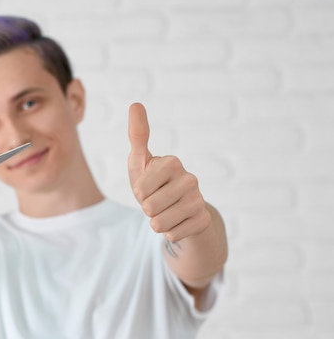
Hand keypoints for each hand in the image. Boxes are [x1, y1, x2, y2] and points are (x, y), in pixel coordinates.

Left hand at [127, 103, 210, 242]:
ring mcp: (198, 200)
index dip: (139, 193)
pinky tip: (177, 222)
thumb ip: (137, 135)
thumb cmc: (154, 183)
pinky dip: (169, 232)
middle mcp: (190, 179)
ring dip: (157, 222)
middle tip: (157, 201)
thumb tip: (135, 104)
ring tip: (166, 211)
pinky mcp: (203, 220)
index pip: (139, 189)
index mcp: (171, 162)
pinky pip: (171, 235)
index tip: (149, 186)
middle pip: (148, 207)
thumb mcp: (140, 161)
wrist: (180, 209)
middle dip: (147, 209)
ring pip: (159, 224)